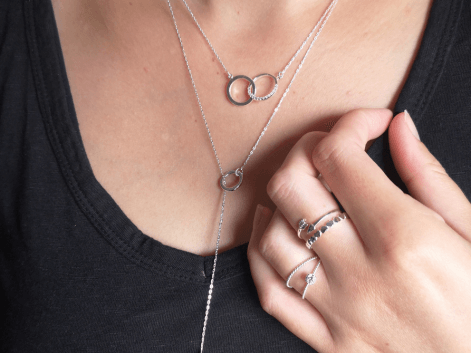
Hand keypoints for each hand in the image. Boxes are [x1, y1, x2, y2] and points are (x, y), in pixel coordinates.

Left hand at [247, 109, 470, 352]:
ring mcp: (337, 311)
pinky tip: (272, 232)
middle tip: (329, 150)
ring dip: (277, 201)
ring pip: (270, 237)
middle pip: (291, 188)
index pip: (339, 157)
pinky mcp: (328, 342)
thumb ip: (428, 177)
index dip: (348, 125)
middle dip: (304, 152)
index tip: (368, 124)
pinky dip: (259, 254)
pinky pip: (270, 292)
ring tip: (301, 189)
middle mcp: (360, 274)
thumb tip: (400, 127)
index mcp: (405, 239)